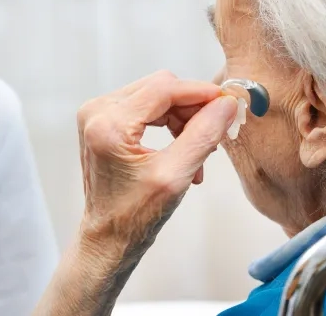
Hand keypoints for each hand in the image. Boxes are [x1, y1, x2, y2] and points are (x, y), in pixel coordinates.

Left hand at [76, 69, 237, 248]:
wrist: (108, 236)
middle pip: (159, 88)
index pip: (162, 89)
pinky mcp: (102, 121)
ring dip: (182, 120)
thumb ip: (202, 135)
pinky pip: (145, 108)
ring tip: (198, 154)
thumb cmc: (134, 216)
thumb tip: (226, 104)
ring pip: (155, 96)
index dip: (200, 92)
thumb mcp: (175, 176)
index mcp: (108, 124)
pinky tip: (183, 150)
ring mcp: (96, 115)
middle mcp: (96, 112)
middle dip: (192, 109)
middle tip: (214, 137)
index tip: (228, 102)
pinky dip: (168, 124)